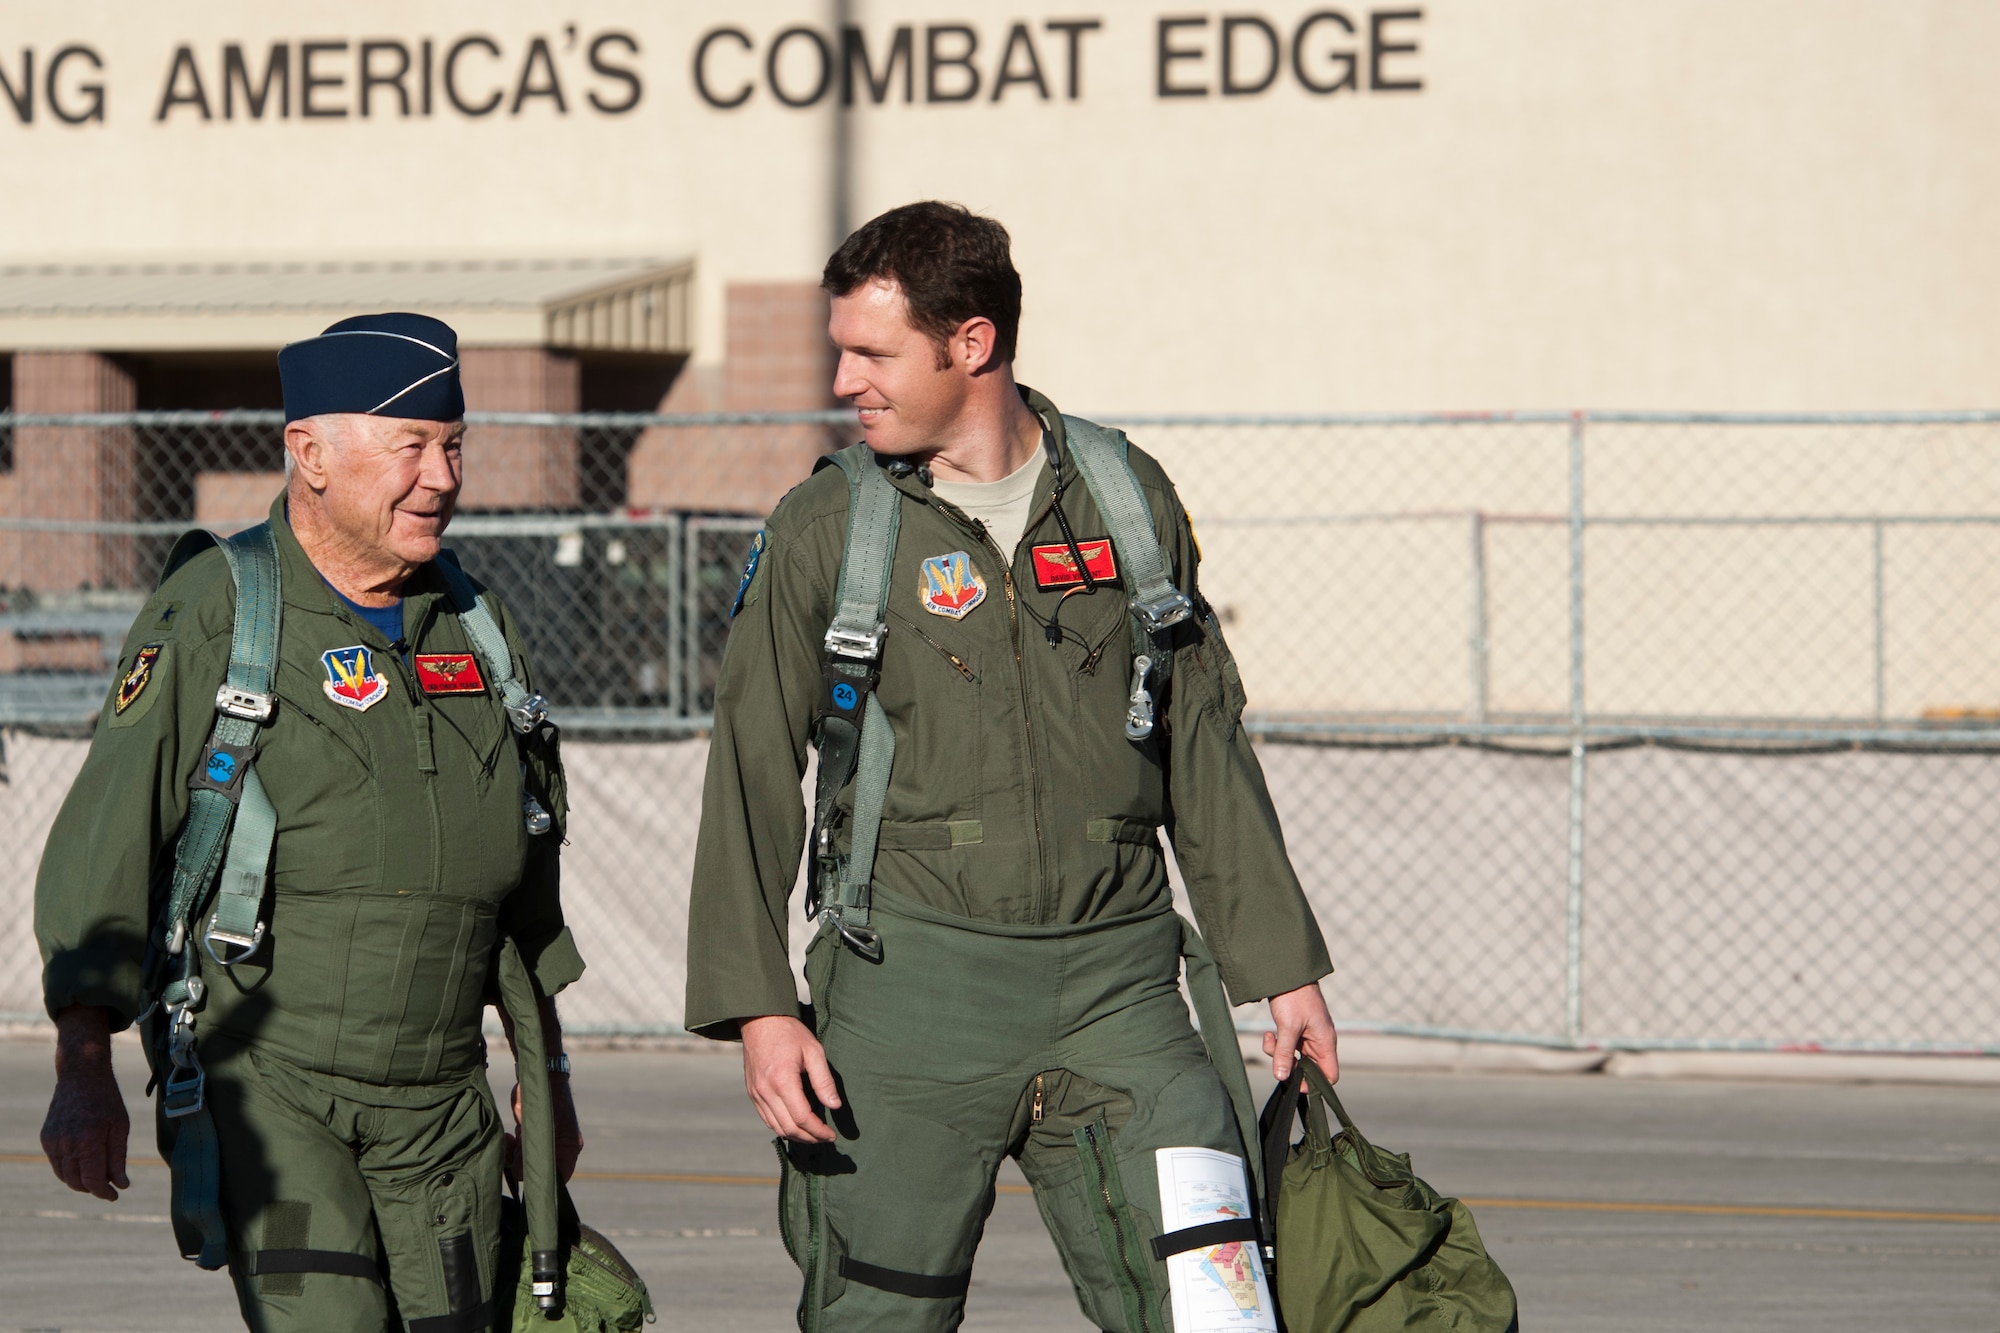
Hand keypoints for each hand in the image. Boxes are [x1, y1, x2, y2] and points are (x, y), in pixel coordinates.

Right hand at [41, 1006, 130, 1201]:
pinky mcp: (46, 1138)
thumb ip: (118, 1158)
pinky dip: (70, 1169)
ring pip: (64, 1176)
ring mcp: (53, 1142)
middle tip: (109, 1186)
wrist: (81, 1075)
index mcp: (88, 1141)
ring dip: (80, 1181)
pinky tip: (85, 1162)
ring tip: (99, 1175)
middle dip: (93, 1188)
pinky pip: (57, 1164)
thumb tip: (120, 1184)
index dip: (104, 1192)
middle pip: (77, 1182)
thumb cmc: (106, 1100)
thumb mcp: (120, 1126)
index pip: (93, 1180)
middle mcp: (66, 1144)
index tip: (115, 1196)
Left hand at [508, 1078, 584, 1182]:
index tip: (526, 1174)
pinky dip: (510, 1148)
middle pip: (539, 1170)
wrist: (538, 1076)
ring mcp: (544, 1142)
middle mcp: (558, 1148)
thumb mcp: (538, 1129)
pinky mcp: (530, 1136)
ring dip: (513, 1155)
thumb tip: (519, 1175)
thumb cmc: (544, 1100)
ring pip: (526, 1162)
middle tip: (516, 1150)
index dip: (543, 1181)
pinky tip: (508, 1137)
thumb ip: (531, 1154)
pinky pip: (518, 1152)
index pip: (559, 1178)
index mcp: (569, 1148)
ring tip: (510, 1140)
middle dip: (523, 1164)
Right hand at [740, 1014, 840, 1143]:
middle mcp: (766, 1091)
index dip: (819, 1131)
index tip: (832, 1135)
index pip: (802, 1118)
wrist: (760, 1020)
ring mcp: (756, 1094)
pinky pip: (766, 1119)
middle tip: (825, 1137)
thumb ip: (824, 1081)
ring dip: (796, 1136)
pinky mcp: (752, 1093)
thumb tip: (835, 1106)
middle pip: (788, 1128)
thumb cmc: (790, 1033)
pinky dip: (781, 1127)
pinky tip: (795, 1125)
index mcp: (782, 1081)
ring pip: (776, 1127)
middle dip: (809, 1137)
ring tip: (813, 1135)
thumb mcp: (814, 1051)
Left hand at [1264, 982, 1338, 1084]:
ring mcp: (1307, 1035)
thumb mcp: (1287, 1026)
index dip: (1314, 1084)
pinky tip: (1268, 1033)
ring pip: (1295, 1058)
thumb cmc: (1294, 997)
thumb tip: (1282, 1077)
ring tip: (1270, 1039)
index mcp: (1325, 1042)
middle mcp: (1319, 1041)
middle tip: (1277, 1060)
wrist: (1286, 971)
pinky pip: (1287, 1046)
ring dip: (1279, 1054)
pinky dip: (1276, 1044)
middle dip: (1290, 1067)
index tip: (1295, 1081)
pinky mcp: (1295, 1029)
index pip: (1329, 1075)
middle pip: (1309, 1069)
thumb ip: (1284, 1053)